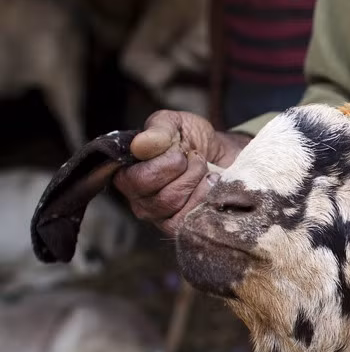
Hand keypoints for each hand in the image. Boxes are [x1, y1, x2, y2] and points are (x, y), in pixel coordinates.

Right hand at [112, 110, 250, 234]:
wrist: (220, 153)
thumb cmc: (191, 138)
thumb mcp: (173, 124)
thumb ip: (157, 130)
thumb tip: (140, 145)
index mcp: (127, 174)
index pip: (138, 180)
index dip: (167, 165)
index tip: (181, 151)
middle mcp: (138, 200)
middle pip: (162, 198)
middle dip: (188, 173)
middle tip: (196, 159)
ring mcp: (159, 217)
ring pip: (179, 208)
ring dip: (198, 182)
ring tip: (205, 170)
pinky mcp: (179, 227)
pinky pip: (190, 221)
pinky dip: (206, 197)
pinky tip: (212, 184)